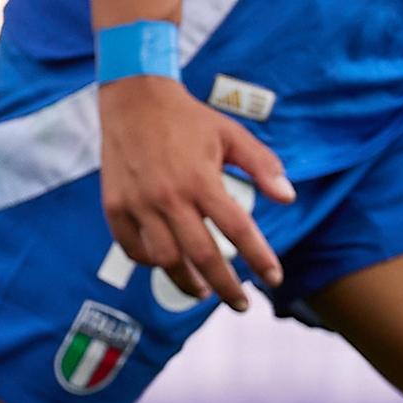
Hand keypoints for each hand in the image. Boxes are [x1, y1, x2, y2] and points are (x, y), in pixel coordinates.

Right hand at [96, 72, 296, 310]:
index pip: (238, 230)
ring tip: (204, 291)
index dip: (260, 258)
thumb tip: (288, 197)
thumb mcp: (231, 134)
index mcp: (201, 179)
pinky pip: (132, 248)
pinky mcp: (114, 206)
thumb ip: (262, 165)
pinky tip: (166, 264)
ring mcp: (138, 204)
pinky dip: (151, 262)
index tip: (274, 278)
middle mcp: (169, 197)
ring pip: (165, 260)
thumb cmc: (188, 118)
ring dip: (187, 282)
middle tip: (241, 304)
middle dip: (226, 287)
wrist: (133, 98)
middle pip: (202, 256)